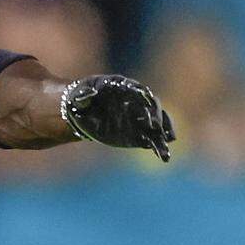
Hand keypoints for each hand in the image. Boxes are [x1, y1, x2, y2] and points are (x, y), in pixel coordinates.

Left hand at [61, 75, 176, 161]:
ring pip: (158, 124)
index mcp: (122, 87)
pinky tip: (164, 157)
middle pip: (152, 106)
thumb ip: (83, 96)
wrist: (84, 113)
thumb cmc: (79, 100)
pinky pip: (153, 139)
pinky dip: (159, 147)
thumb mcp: (77, 97)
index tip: (146, 99)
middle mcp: (136, 101)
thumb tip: (89, 93)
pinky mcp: (139, 133)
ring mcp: (140, 117)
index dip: (142, 94)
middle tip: (155, 126)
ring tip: (167, 144)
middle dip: (156, 115)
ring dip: (164, 133)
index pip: (136, 89)